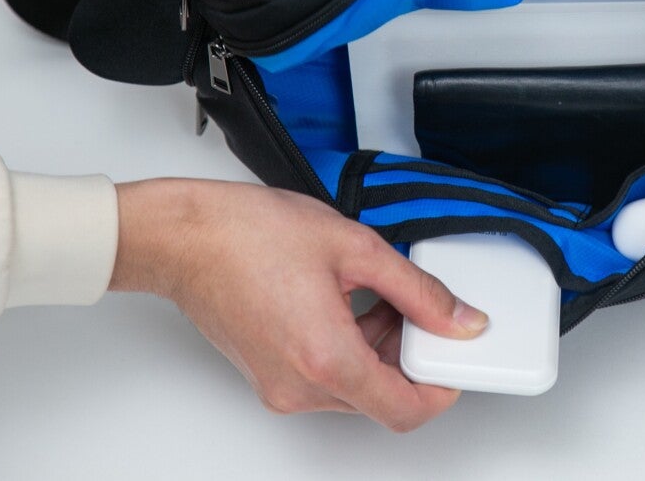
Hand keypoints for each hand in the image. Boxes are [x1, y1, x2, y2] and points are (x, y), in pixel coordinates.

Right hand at [109, 178, 486, 431]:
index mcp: (326, 358)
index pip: (406, 411)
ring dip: (379, 349)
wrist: (184, 236)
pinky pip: (327, 379)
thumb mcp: (356, 247)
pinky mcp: (269, 378)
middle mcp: (301, 387)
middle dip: (408, 355)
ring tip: (375, 293)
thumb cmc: (249, 234)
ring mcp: (281, 387)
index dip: (442, 388)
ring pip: (355, 388)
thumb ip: (419, 290)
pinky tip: (347, 301)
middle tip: (413, 306)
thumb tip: (460, 319)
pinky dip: (350, 349)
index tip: (453, 357)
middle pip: (382, 398)